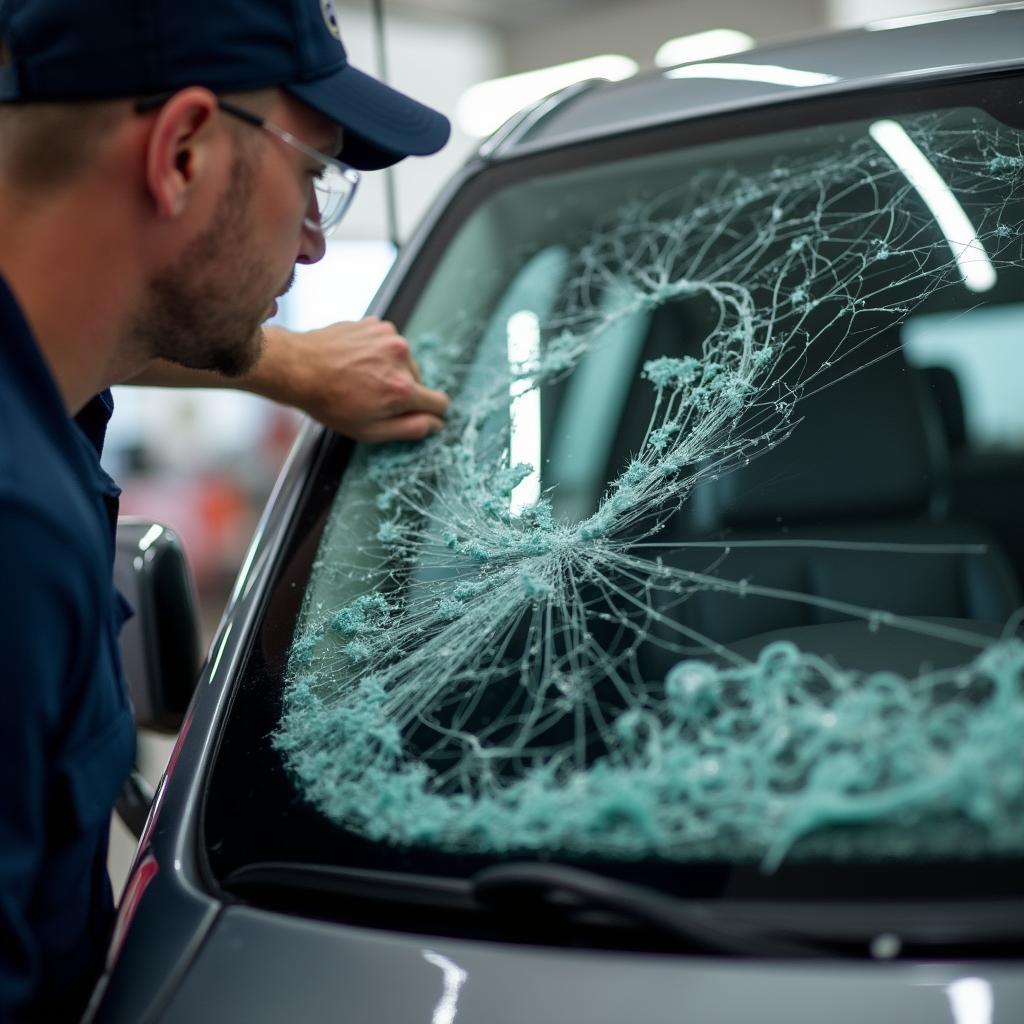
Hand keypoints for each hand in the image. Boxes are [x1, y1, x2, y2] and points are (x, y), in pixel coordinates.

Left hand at [259, 319, 448, 442]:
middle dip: (401, 390)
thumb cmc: (329, 402)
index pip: (439, 403)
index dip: (430, 412)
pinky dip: (378, 352)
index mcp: (403, 390)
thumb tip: (437, 424)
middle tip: (371, 395)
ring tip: (359, 376)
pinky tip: (356, 360)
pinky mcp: (378, 325)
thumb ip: (410, 429)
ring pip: (403, 361)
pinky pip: (389, 344)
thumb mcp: (370, 430)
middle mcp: (402, 359)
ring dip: (389, 369)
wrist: (298, 368)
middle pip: (418, 381)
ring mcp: (390, 338)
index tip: (414, 413)